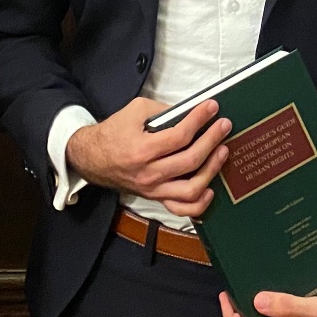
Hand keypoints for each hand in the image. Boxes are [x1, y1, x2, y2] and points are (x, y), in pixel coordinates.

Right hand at [66, 97, 231, 216]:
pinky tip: (211, 187)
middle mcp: (148, 173)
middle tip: (224, 125)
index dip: (199, 120)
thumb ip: (164, 111)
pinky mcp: (156, 198)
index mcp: (141, 150)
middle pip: (190, 161)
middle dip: (212, 140)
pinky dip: (200, 203)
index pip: (179, 136)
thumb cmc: (114, 132)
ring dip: (212, 170)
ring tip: (223, 151)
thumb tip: (192, 112)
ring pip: (191, 189)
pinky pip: (182, 209)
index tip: (212, 107)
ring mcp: (153, 189)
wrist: (91, 158)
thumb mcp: (135, 111)